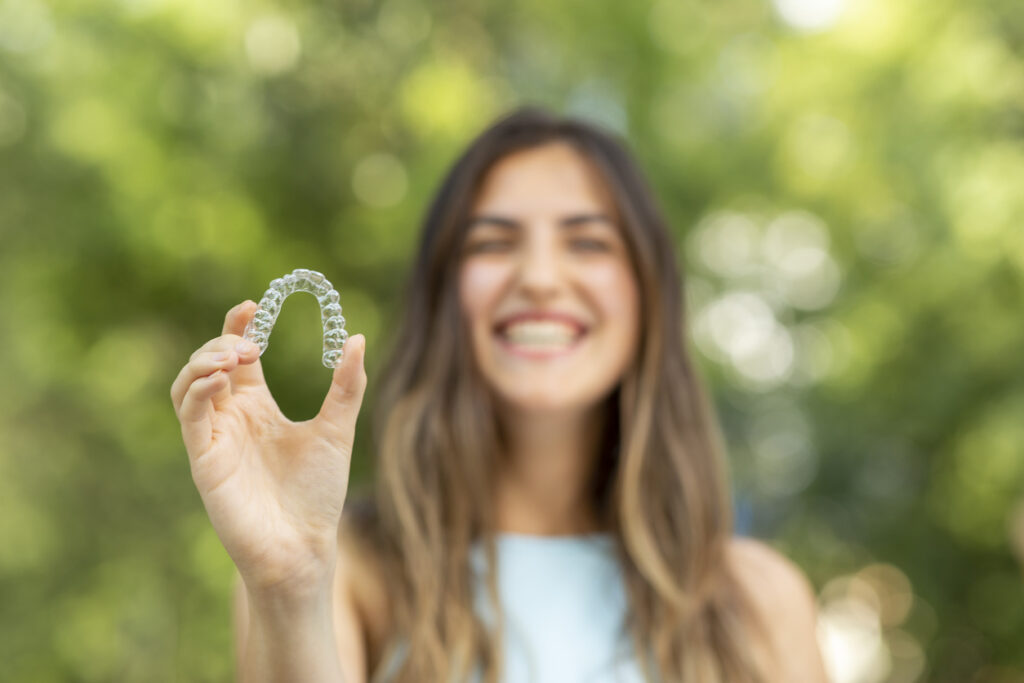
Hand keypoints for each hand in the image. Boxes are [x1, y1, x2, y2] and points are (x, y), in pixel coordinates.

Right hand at [170, 301, 367, 596]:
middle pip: (209, 363)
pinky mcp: (203, 460)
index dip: (239, 326)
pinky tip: (221, 380)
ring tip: (234, 354)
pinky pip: (189, 416)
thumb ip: (346, 386)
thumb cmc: (318, 493)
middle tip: (250, 342)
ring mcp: (214, 438)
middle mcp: (232, 418)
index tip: (254, 303)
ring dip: (203, 362)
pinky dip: (198, 391)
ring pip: (187, 384)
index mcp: (258, 407)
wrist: (304, 545)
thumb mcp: (337, 430)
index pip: (238, 355)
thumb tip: (356, 338)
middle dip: (223, 342)